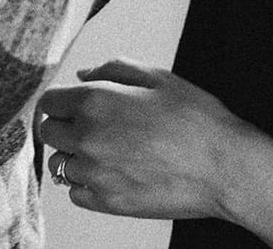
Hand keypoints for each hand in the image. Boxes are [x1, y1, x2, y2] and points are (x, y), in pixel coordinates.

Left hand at [37, 59, 254, 220]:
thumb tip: (82, 76)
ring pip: (61, 164)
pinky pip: (76, 193)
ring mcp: (95, 174)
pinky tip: (113, 173)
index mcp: (95, 103)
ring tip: (110, 152)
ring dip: (76, 157)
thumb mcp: (156, 77)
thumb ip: (112, 70)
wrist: (224, 168)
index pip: (48, 102)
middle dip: (65, 127)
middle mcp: (87, 139)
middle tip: (93, 127)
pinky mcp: (108, 203)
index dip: (62, 101)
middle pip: (49, 133)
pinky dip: (87, 184)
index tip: (75, 105)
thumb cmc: (196, 119)